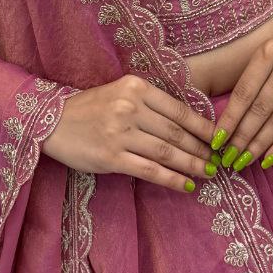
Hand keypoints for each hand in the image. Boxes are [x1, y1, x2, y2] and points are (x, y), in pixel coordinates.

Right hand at [41, 74, 216, 193]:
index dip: (202, 127)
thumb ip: (150, 103)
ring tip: (207, 173)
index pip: (178, 109)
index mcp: (136, 87)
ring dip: (191, 165)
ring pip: (166, 151)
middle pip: (176, 132)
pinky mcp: (112, 157)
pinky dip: (171, 179)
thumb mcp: (120, 92)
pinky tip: (185, 186)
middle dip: (200, 149)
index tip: (219, 138)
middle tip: (217, 160)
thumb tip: (186, 123)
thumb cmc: (90, 108)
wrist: (53, 121)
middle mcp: (130, 107)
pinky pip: (149, 170)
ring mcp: (121, 133)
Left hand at [210, 29, 272, 170]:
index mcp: (269, 52)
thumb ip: (253, 79)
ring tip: (244, 161)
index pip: (244, 92)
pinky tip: (268, 159)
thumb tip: (229, 120)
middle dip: (241, 137)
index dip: (229, 119)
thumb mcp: (270, 53)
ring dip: (259, 145)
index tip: (216, 140)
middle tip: (228, 157)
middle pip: (260, 109)